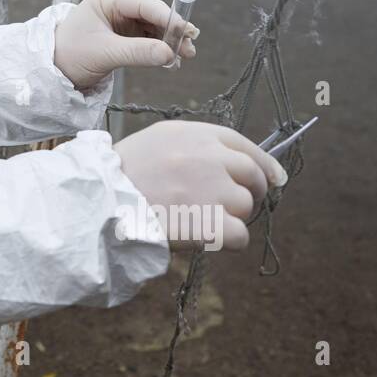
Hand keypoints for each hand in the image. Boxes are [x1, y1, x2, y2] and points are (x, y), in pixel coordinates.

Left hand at [53, 0, 197, 89]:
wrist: (53, 73)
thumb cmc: (70, 56)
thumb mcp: (104, 53)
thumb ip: (137, 52)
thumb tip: (169, 54)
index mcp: (107, 0)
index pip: (143, 4)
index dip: (167, 16)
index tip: (185, 30)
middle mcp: (116, 7)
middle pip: (152, 15)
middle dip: (172, 31)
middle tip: (190, 47)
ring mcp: (121, 22)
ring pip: (153, 29)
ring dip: (169, 42)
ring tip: (185, 56)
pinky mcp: (124, 38)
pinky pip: (148, 41)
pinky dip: (160, 50)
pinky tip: (171, 61)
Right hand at [114, 121, 286, 250]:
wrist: (102, 202)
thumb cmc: (123, 174)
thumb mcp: (157, 141)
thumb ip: (196, 146)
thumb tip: (234, 161)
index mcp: (196, 135)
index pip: (244, 145)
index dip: (264, 163)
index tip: (274, 178)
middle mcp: (210, 157)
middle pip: (253, 175)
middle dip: (251, 192)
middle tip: (231, 206)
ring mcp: (214, 190)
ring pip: (246, 207)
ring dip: (231, 217)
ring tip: (198, 219)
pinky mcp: (213, 223)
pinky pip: (240, 236)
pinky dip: (228, 242)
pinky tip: (206, 238)